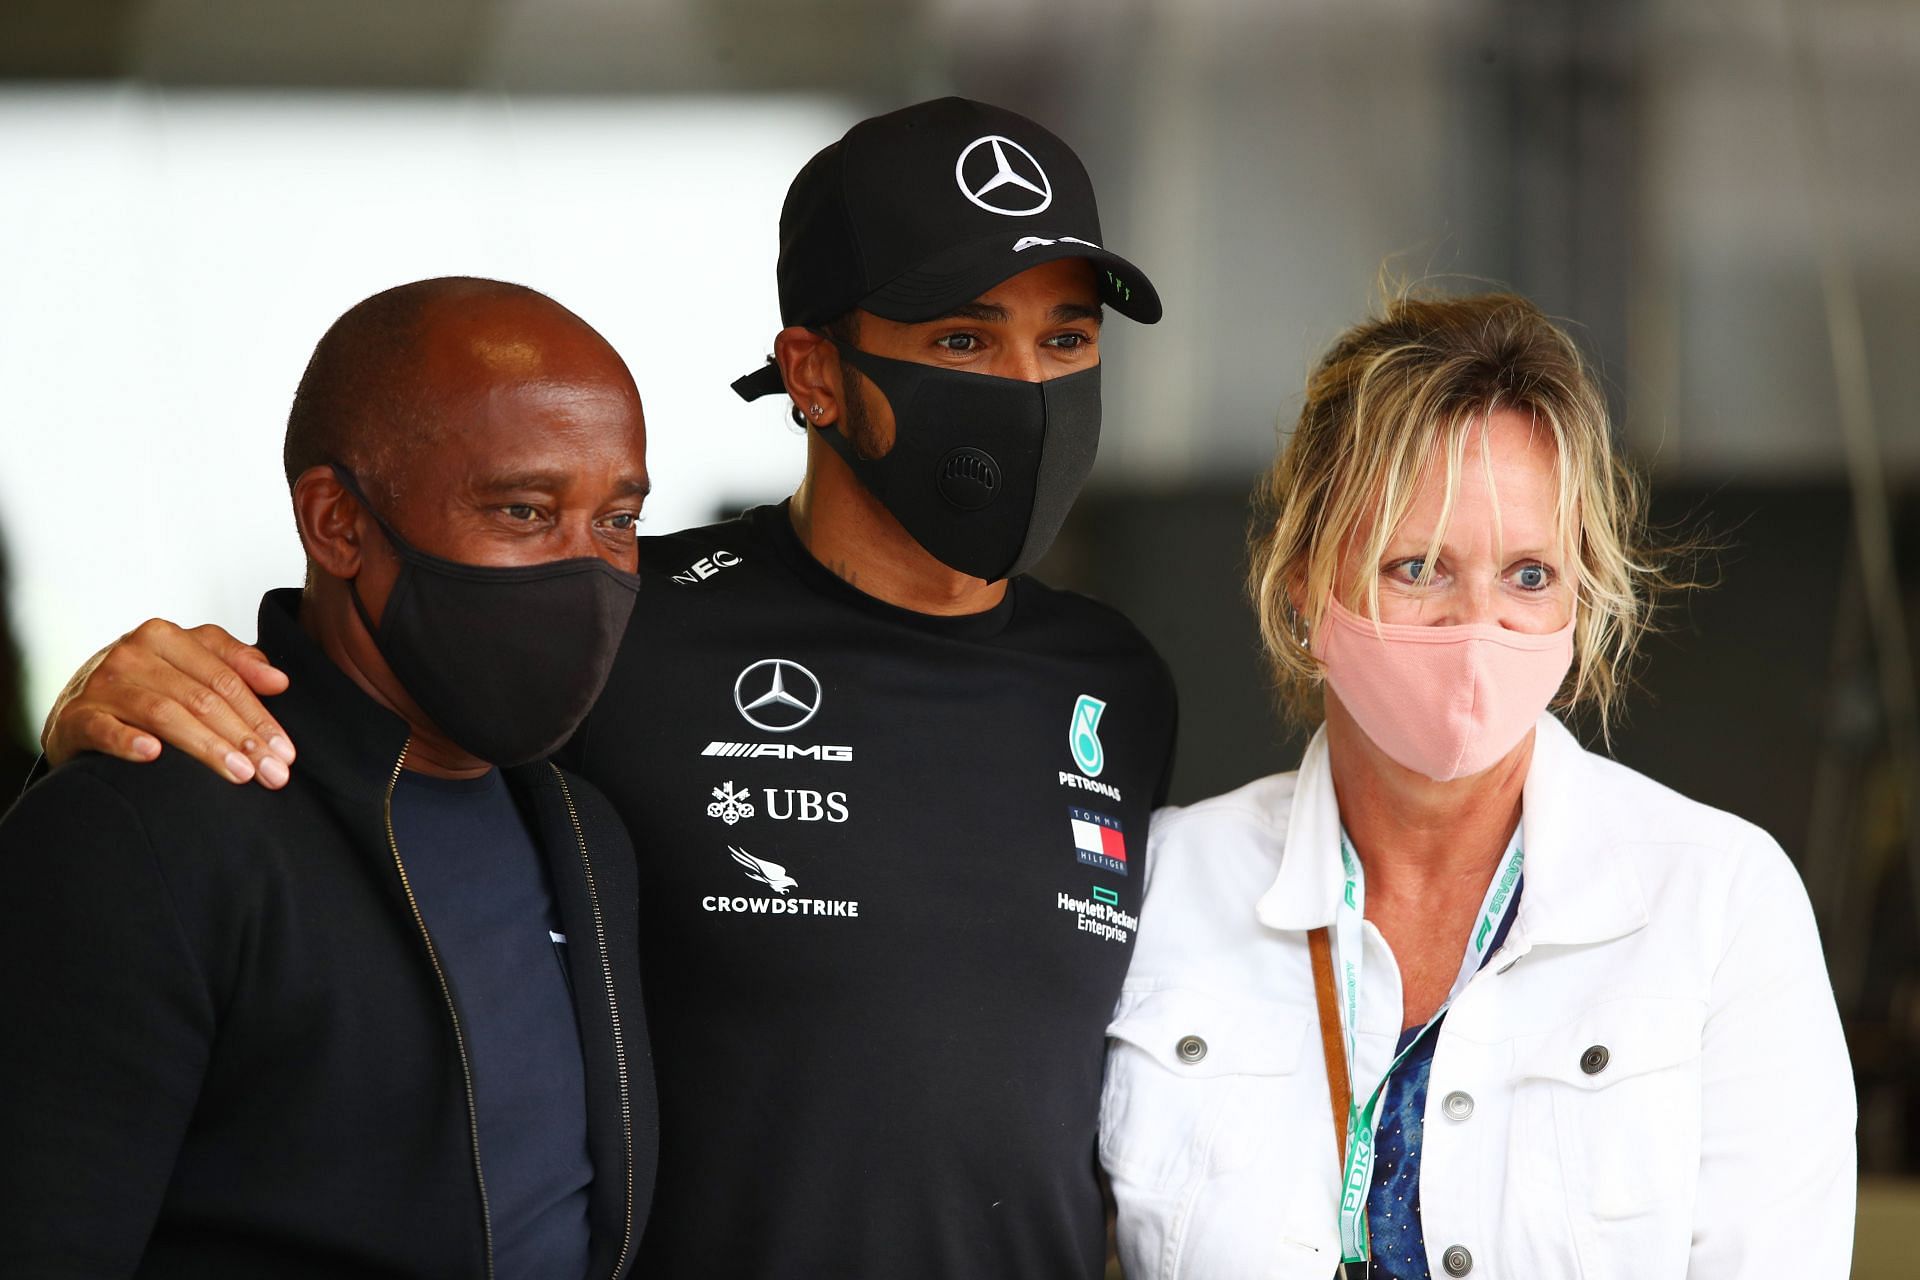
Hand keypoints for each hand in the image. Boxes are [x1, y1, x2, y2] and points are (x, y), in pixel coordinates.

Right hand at [41, 620, 297, 786]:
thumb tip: (280, 681)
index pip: (225, 679)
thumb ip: (234, 665)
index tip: (286, 751)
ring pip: (165, 713)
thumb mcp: (189, 666)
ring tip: (240, 774)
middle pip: (202, 698)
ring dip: (206, 746)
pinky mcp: (77, 716)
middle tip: (272, 773)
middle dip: (244, 738)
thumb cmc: (145, 687)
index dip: (260, 716)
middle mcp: (133, 653)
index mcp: (166, 637)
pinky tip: (153, 754)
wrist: (77, 710)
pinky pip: (105, 728)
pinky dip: (129, 741)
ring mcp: (102, 684)